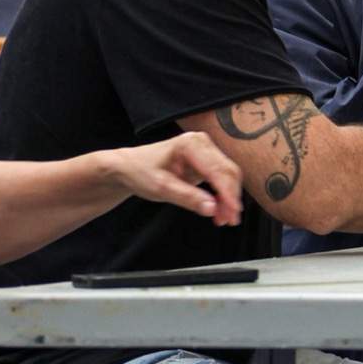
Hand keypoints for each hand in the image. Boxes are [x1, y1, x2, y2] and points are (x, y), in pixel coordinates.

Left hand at [106, 135, 241, 224]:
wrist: (129, 166)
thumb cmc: (141, 172)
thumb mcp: (161, 188)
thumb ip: (188, 198)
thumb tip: (212, 208)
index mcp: (190, 144)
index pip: (217, 170)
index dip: (228, 193)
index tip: (233, 212)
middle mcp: (201, 143)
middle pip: (227, 172)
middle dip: (231, 198)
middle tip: (230, 220)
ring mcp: (205, 151)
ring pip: (227, 176)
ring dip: (228, 198)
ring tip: (224, 219)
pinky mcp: (205, 161)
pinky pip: (220, 178)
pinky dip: (222, 195)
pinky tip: (219, 210)